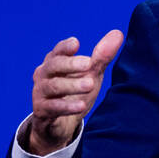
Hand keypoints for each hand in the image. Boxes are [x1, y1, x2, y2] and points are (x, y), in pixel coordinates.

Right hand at [27, 30, 123, 155]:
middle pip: (53, 66)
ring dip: (72, 85)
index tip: (76, 43)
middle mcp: (43, 75)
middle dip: (70, 64)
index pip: (58, 51)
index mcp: (54, 62)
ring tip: (90, 84)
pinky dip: (67, 106)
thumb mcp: (90, 74)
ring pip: (53, 86)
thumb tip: (118, 33)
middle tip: (89, 64)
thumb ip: (101, 56)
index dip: (65, 47)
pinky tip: (81, 105)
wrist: (60, 124)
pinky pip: (52, 107)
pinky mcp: (41, 111)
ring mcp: (40, 93)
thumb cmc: (75, 92)